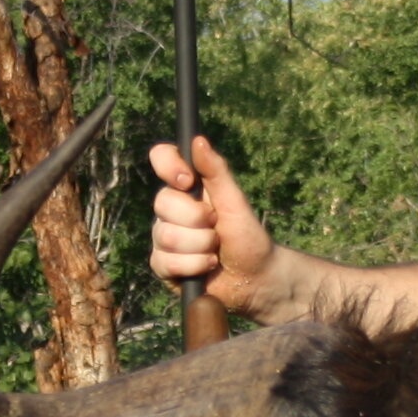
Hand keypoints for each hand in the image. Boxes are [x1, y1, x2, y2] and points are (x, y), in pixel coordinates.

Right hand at [147, 135, 278, 317]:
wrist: (256, 277)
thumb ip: (216, 172)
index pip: (161, 158)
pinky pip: (166, 262)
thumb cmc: (248, 236)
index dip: (169, 166)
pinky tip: (207, 267)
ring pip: (167, 236)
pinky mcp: (163, 265)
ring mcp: (164, 236)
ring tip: (215, 252)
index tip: (189, 181)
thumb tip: (197, 139)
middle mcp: (171, 209)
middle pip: (163, 203)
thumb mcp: (235, 202)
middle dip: (198, 220)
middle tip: (217, 227)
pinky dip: (194, 266)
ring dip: (201, 247)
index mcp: (187, 187)